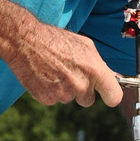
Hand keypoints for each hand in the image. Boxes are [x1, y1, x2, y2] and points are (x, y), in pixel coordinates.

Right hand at [8, 22, 123, 107]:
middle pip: (88, 100)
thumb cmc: (55, 40)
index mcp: (94, 70)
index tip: (108, 95)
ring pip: (69, 99)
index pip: (113, 96)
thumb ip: (100, 64)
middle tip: (70, 74)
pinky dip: (49, 91)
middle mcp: (81, 85)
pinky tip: (45, 76)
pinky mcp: (47, 99)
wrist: (25, 41)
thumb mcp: (85, 46)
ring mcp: (64, 94)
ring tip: (54, 70)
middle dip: (82, 91)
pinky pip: (53, 100)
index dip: (111, 96)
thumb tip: (114, 76)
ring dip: (64, 89)